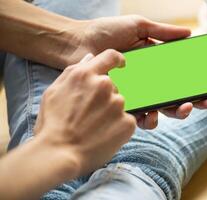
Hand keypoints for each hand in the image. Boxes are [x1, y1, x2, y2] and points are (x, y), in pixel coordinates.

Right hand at [34, 50, 135, 175]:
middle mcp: (105, 85)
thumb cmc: (52, 124)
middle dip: (106, 97)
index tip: (122, 66)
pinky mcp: (128, 122)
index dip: (118, 60)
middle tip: (92, 114)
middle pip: (114, 86)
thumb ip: (74, 72)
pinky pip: (128, 120)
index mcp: (86, 75)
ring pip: (120, 104)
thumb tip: (90, 58)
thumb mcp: (54, 91)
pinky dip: (119, 127)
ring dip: (112, 112)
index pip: (111, 57)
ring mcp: (118, 104)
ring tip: (96, 127)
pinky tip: (105, 135)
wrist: (59, 154)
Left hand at [62, 15, 206, 128]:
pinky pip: (137, 114)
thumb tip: (189, 34)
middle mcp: (148, 80)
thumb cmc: (106, 32)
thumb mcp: (138, 26)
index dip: (195, 83)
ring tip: (182, 108)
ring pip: (160, 108)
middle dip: (193, 101)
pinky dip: (147, 118)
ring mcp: (135, 92)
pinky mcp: (122, 101)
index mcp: (154, 63)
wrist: (76, 43)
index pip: (180, 75)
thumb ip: (162, 33)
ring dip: (174, 111)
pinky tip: (152, 116)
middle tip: (206, 103)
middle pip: (175, 94)